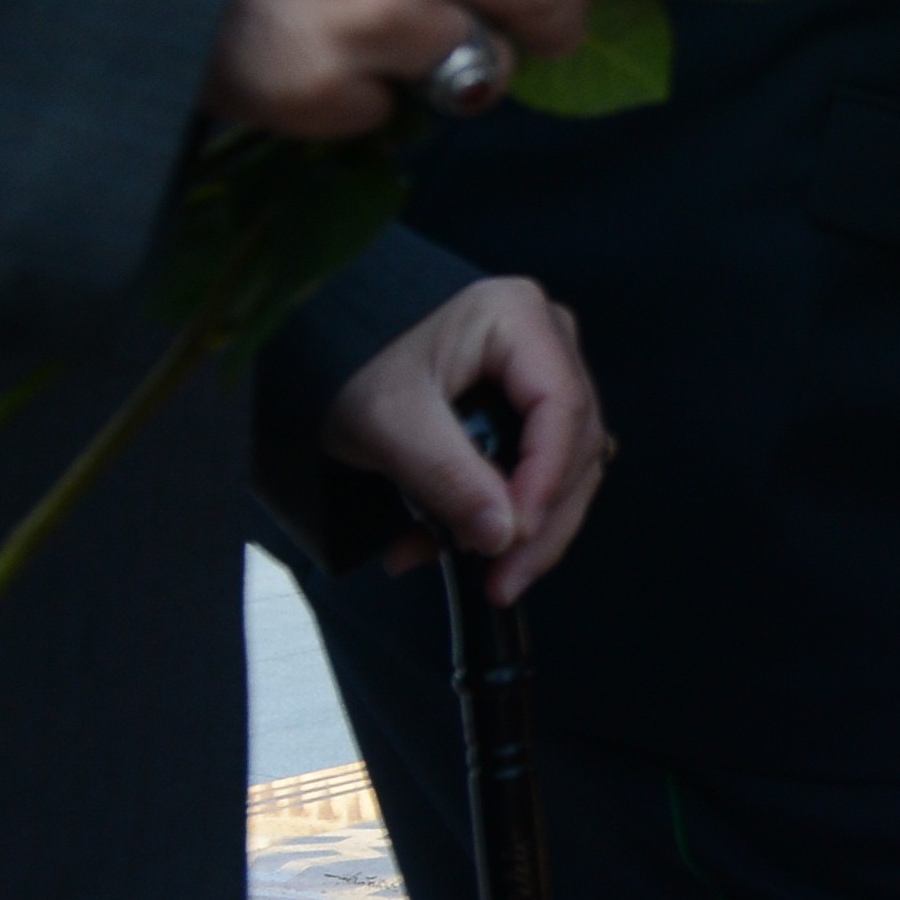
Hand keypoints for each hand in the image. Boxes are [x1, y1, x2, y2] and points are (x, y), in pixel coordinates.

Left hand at [324, 275, 609, 602]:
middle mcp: (549, 341)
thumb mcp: (391, 422)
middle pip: (575, 443)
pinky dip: (504, 521)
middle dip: (540, 521)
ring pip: (568, 469)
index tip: (513, 539)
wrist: (324, 360)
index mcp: (520, 318)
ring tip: (478, 578)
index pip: (561, 405)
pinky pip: (540, 475)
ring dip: (527, 533)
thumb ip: (448, 476)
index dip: (547, 478)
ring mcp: (544, 377)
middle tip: (500, 581)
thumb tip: (505, 537)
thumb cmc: (355, 370)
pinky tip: (452, 548)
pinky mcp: (530, 414)